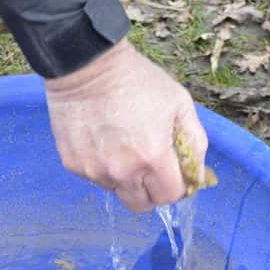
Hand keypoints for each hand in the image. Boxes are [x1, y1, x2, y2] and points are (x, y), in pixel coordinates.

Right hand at [44, 38, 207, 212]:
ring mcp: (95, 170)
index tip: (173, 174)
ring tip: (123, 145)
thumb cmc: (138, 81)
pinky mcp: (73, 164)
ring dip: (125, 178)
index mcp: (153, 158)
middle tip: (150, 167)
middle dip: (151, 191)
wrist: (87, 64)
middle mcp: (122, 171)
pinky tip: (104, 140)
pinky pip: (95, 177)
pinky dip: (103, 166)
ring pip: (118, 191)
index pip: (169, 197)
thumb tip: (196, 174)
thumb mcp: (180, 103)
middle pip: (142, 205)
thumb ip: (195, 142)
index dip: (175, 187)